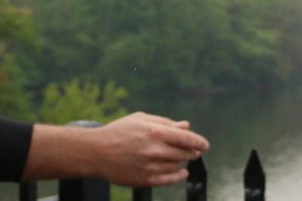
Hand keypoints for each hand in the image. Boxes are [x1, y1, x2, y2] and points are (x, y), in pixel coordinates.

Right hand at [90, 112, 209, 186]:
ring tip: (179, 158)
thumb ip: (165, 123)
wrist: (96, 152)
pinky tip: (181, 173)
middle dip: (192, 152)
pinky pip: (169, 180)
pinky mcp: (145, 179)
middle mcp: (155, 150)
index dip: (200, 142)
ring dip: (182, 162)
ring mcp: (150, 166)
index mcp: (155, 132)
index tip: (205, 145)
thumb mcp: (141, 120)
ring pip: (178, 166)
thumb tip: (186, 125)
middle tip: (194, 151)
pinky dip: (178, 176)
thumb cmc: (118, 132)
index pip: (187, 138)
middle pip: (185, 153)